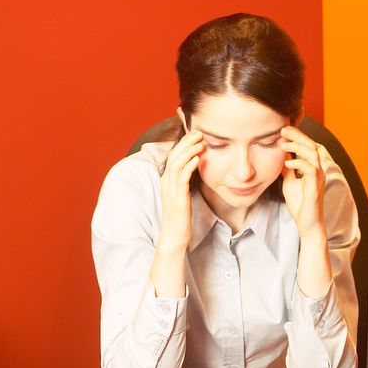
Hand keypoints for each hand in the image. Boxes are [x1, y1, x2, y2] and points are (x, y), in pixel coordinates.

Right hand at [158, 129, 203, 251]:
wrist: (174, 236)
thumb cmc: (180, 216)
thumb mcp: (181, 195)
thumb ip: (185, 182)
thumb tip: (194, 169)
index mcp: (167, 181)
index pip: (173, 156)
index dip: (183, 143)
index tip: (195, 134)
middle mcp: (166, 183)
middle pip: (174, 156)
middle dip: (186, 142)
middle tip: (198, 132)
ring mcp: (171, 190)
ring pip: (177, 164)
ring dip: (189, 151)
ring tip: (200, 142)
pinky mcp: (177, 198)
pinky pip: (182, 178)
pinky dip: (189, 166)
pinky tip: (197, 159)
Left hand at [280, 126, 326, 241]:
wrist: (306, 223)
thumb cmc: (300, 203)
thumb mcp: (289, 181)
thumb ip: (288, 168)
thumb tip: (281, 155)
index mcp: (312, 167)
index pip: (307, 146)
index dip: (297, 136)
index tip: (283, 129)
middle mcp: (318, 170)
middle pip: (311, 145)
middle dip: (297, 135)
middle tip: (283, 129)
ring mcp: (318, 178)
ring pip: (312, 154)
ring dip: (297, 147)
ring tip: (283, 143)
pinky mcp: (315, 187)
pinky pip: (310, 170)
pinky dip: (299, 163)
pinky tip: (287, 162)